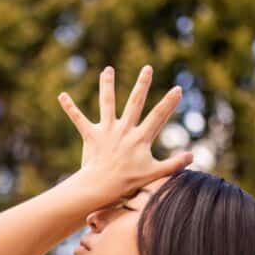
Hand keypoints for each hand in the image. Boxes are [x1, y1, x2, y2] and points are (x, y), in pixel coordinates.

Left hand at [57, 64, 192, 200]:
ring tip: (107, 70)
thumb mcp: (154, 174)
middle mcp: (124, 130)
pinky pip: (79, 119)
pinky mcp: (91, 135)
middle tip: (147, 67)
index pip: (158, 116)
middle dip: (142, 84)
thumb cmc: (128, 183)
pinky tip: (62, 95)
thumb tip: (192, 156)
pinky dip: (70, 108)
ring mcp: (107, 131)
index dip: (169, 102)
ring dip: (106, 85)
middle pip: (134, 102)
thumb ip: (174, 164)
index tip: (178, 88)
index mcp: (140, 138)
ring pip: (107, 103)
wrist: (101, 187)